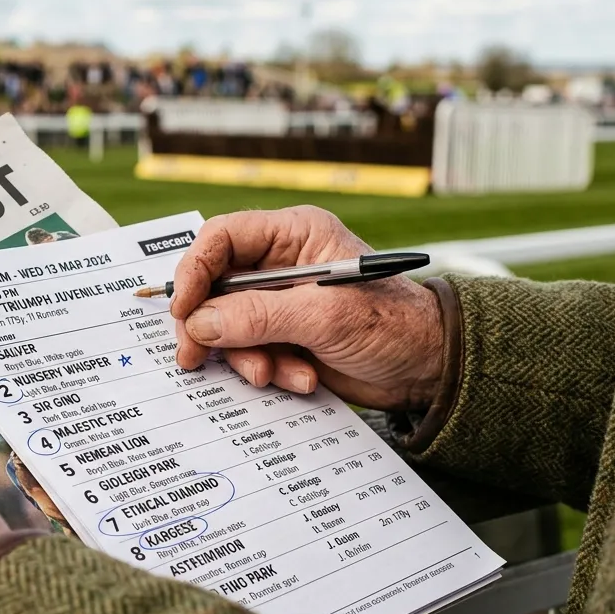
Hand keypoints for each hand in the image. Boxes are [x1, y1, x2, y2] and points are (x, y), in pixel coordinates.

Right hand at [171, 207, 443, 410]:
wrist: (430, 370)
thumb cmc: (395, 325)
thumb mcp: (325, 316)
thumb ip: (259, 317)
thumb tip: (200, 324)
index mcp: (294, 235)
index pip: (222, 238)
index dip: (195, 271)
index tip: (184, 312)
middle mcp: (281, 264)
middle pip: (215, 285)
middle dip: (210, 326)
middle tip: (195, 357)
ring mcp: (281, 303)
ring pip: (227, 325)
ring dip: (247, 356)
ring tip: (276, 373)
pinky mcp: (284, 337)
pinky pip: (250, 352)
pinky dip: (267, 370)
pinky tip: (301, 378)